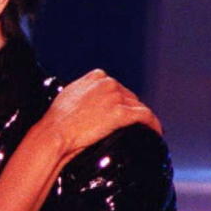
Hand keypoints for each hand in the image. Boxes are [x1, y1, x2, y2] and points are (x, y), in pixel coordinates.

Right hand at [39, 69, 161, 160]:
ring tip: (147, 130)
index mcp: (95, 77)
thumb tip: (88, 102)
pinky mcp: (121, 113)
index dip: (121, 100)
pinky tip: (156, 132)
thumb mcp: (68, 97)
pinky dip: (154, 124)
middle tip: (133, 125)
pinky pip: (146, 117)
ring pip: (139, 106)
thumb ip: (82, 93)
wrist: (54, 133)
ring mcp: (115, 97)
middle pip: (130, 96)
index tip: (122, 111)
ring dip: (143, 119)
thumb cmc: (57, 121)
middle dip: (131, 110)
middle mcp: (107, 83)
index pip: (117, 87)